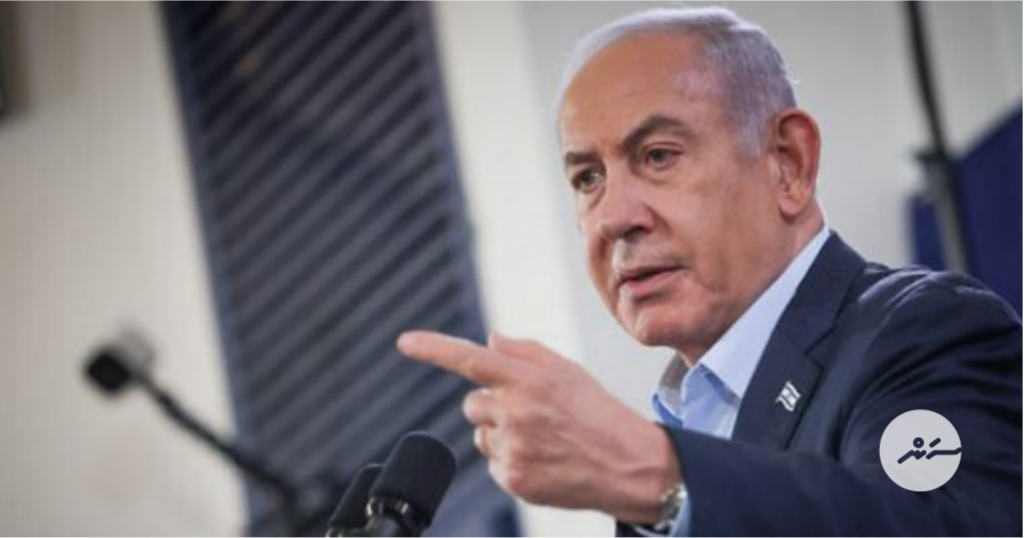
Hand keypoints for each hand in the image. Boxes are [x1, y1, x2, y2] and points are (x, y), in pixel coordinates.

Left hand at [396, 330, 680, 522]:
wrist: (628, 464)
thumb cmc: (596, 411)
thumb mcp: (567, 370)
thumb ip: (524, 351)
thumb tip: (489, 339)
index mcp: (528, 379)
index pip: (470, 358)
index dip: (433, 348)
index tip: (404, 342)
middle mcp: (516, 411)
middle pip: (472, 403)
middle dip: (492, 406)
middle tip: (531, 414)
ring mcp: (514, 448)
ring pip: (481, 435)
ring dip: (500, 434)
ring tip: (541, 438)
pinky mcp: (514, 479)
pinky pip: (492, 463)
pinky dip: (511, 461)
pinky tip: (542, 460)